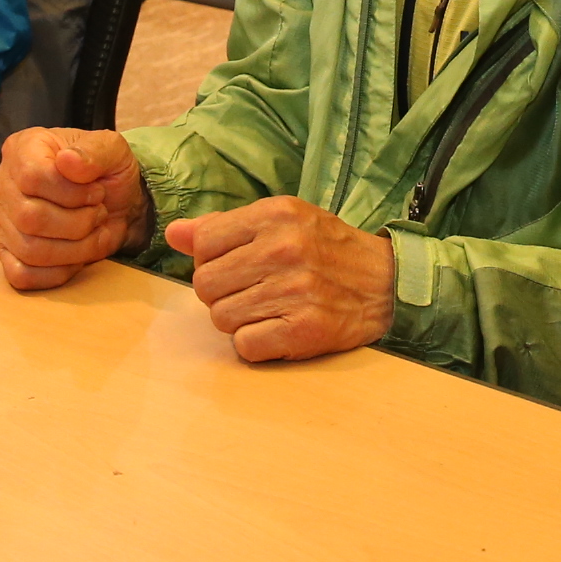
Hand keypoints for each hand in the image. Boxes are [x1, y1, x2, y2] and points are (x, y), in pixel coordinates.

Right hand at [0, 126, 145, 288]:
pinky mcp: (9, 253)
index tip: (96, 192)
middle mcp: (5, 184)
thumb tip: (68, 160)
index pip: (32, 177)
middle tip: (97, 213)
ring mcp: (3, 221)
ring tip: (91, 233)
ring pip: (30, 250)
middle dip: (78, 222)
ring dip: (74, 249)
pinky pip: (22, 275)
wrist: (115, 201)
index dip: (71, 193)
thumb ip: (94, 151)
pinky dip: (57, 273)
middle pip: (29, 218)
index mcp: (23, 149)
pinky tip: (75, 258)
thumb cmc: (107, 171)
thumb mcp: (113, 149)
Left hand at [165, 195, 394, 361]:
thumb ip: (225, 226)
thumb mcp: (282, 220)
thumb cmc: (326, 249)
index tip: (237, 264)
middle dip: (222, 292)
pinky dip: (257, 343)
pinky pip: (245, 346)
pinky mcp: (304, 330)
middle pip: (205, 284)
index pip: (203, 243)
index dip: (211, 260)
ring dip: (239, 319)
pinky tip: (279, 327)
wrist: (387, 283)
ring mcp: (294, 291)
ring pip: (221, 318)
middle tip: (253, 289)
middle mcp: (284, 249)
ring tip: (269, 307)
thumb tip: (173, 233)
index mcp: (276, 214)